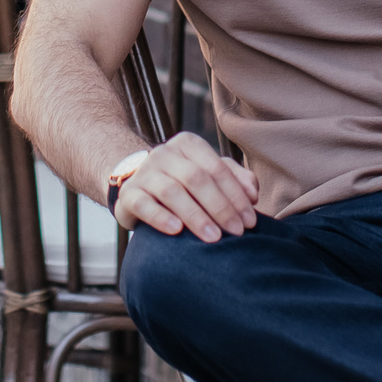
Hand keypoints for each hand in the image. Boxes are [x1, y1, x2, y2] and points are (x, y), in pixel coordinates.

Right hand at [113, 131, 260, 240]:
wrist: (136, 185)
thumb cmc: (182, 183)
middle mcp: (164, 153)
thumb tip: (253, 193)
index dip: (236, 195)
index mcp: (188, 144)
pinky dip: (161, 217)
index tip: (250, 221)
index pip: (216, 168)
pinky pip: (144, 204)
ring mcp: (143, 173)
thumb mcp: (209, 175)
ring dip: (196, 216)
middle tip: (236, 232)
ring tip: (213, 237)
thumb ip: (235, 179)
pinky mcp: (127, 194)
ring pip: (172, 191)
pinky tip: (177, 230)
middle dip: (220, 207)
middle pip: (196, 178)